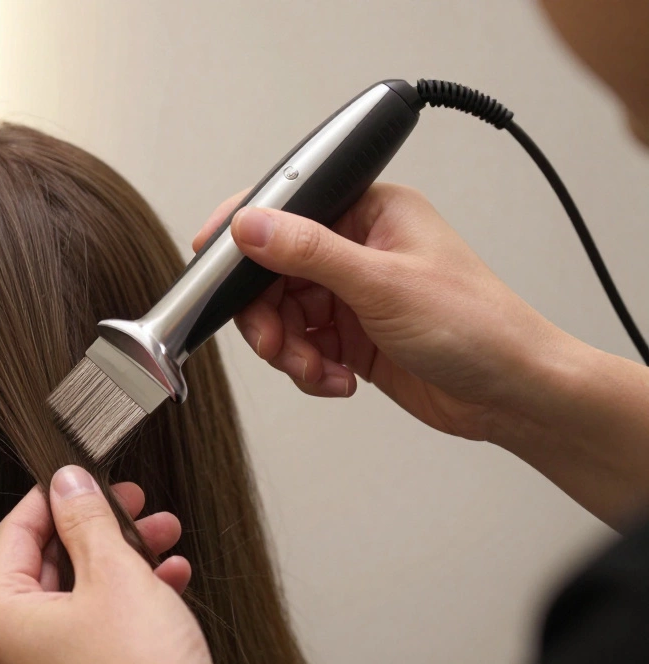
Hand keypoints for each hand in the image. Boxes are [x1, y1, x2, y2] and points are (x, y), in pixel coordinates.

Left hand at [0, 466, 239, 663]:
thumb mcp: (114, 574)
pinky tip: (172, 575)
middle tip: (132, 501)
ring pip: (81, 593)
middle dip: (99, 528)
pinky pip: (100, 626)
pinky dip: (132, 598)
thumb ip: (86, 520)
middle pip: (49, 564)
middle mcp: (13, 653)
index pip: (13, 536)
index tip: (80, 475)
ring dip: (124, 558)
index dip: (51, 498)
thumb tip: (68, 483)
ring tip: (164, 531)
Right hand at [195, 183, 570, 440]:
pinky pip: (300, 346)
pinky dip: (306, 368)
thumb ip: (309, 252)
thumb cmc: (478, 327)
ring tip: (316, 370)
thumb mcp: (383, 284)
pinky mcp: (350, 335)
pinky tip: (337, 381)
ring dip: (288, 349)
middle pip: (271, 272)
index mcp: (370, 211)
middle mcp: (356, 247)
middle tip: (275, 344)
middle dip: (266, 315)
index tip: (210, 262)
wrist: (514, 396)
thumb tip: (250, 225)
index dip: (243, 236)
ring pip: (280, 314)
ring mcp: (351, 293)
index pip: (287, 208)